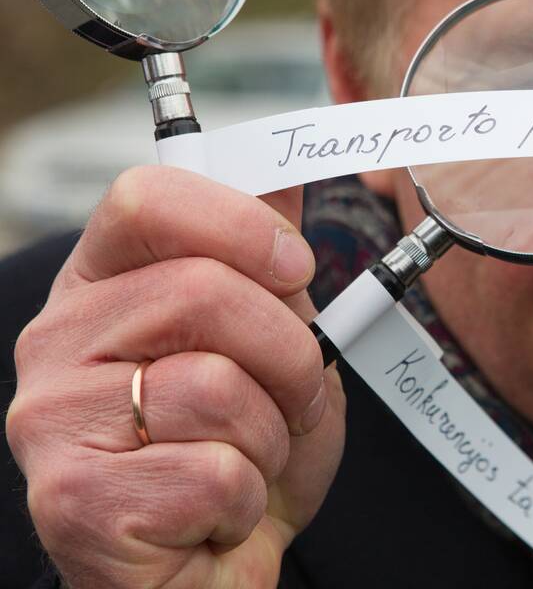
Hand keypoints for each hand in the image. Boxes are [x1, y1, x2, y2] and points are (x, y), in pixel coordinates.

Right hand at [5, 166, 345, 587]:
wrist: (219, 562)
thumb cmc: (242, 448)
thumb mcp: (273, 339)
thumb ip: (267, 260)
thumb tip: (288, 166)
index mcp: (106, 284)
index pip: (147, 200)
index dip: (240, 224)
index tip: (295, 268)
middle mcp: (59, 340)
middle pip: (201, 290)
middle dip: (287, 353)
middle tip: (295, 395)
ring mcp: (53, 422)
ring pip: (214, 386)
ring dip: (270, 433)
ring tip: (247, 455)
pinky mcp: (73, 502)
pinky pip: (212, 471)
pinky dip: (247, 496)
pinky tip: (216, 508)